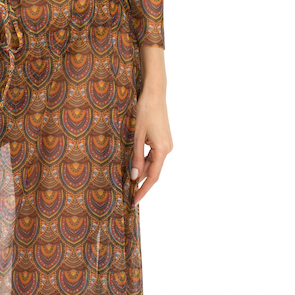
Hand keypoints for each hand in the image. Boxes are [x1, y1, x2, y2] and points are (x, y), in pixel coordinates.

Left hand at [131, 84, 172, 205]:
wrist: (154, 93)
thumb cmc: (144, 111)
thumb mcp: (136, 136)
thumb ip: (136, 157)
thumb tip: (133, 176)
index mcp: (162, 150)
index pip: (152, 177)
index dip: (143, 190)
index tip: (134, 201)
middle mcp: (167, 149)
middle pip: (153, 171)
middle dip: (140, 183)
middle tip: (127, 194)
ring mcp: (166, 144)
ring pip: (152, 163)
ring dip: (141, 171)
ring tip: (127, 181)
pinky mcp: (163, 139)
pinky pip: (153, 155)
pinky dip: (144, 162)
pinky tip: (134, 166)